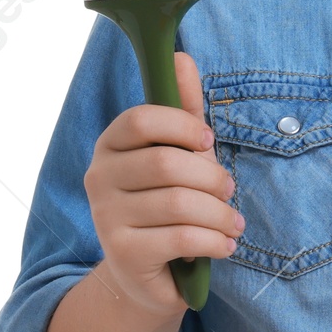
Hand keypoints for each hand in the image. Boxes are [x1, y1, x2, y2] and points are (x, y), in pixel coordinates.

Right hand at [83, 51, 243, 314]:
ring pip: (179, 204)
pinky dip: (214, 240)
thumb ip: (183, 110)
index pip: (139, 119)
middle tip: (228, 191)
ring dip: (220, 215)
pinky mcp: (123, 253)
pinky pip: (181, 237)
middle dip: (212, 177)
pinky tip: (225, 245)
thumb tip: (180, 56)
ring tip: (232, 224)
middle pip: (166, 164)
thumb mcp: (180, 154)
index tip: (208, 140)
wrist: (148, 275)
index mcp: (110, 145)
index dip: (181, 126)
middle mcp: (99, 178)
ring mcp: (106, 217)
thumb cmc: (168, 204)